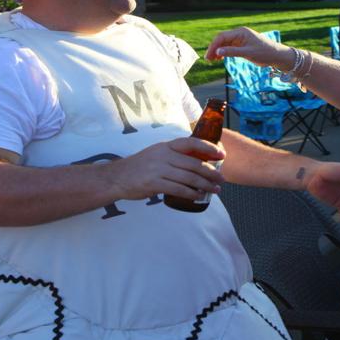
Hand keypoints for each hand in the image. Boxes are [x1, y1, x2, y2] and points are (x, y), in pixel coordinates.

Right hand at [103, 137, 225, 202]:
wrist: (117, 177)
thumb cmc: (140, 167)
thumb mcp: (157, 154)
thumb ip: (174, 156)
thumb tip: (197, 162)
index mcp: (166, 146)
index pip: (191, 142)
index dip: (208, 147)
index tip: (221, 154)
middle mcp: (163, 155)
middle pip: (194, 163)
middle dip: (211, 172)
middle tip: (221, 179)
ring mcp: (159, 169)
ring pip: (189, 177)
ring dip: (205, 185)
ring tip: (215, 190)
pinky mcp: (154, 183)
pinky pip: (178, 189)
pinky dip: (191, 194)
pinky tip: (198, 196)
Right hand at [204, 26, 289, 70]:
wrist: (276, 55)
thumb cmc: (264, 53)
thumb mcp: (248, 53)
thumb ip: (232, 52)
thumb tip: (218, 51)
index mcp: (240, 32)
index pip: (222, 37)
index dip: (214, 46)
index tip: (209, 56)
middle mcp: (239, 34)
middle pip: (222, 39)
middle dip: (214, 48)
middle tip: (208, 59)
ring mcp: (240, 39)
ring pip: (225, 44)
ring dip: (218, 51)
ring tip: (212, 60)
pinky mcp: (242, 44)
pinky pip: (230, 47)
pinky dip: (224, 52)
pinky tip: (219, 58)